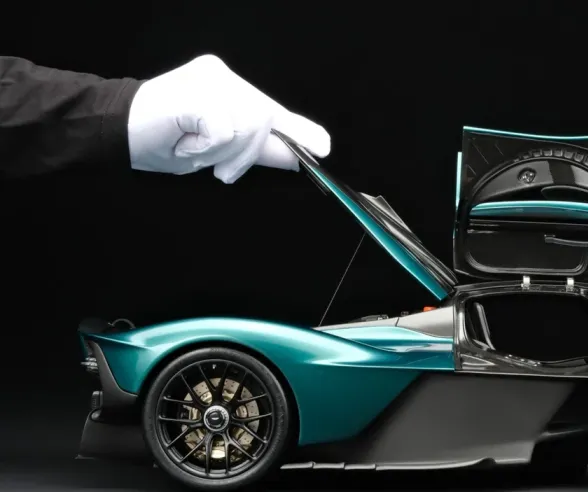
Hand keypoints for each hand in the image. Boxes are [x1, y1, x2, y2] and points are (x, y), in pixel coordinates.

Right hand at [126, 54, 330, 183]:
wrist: (114, 133)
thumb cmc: (164, 141)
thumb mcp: (221, 151)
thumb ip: (261, 150)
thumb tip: (303, 154)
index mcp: (230, 87)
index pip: (271, 109)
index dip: (299, 131)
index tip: (324, 147)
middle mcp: (223, 76)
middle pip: (266, 119)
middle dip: (249, 154)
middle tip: (222, 170)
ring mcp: (210, 79)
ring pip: (250, 125)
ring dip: (226, 152)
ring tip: (196, 150)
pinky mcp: (198, 92)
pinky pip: (226, 130)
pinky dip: (208, 147)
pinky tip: (185, 141)